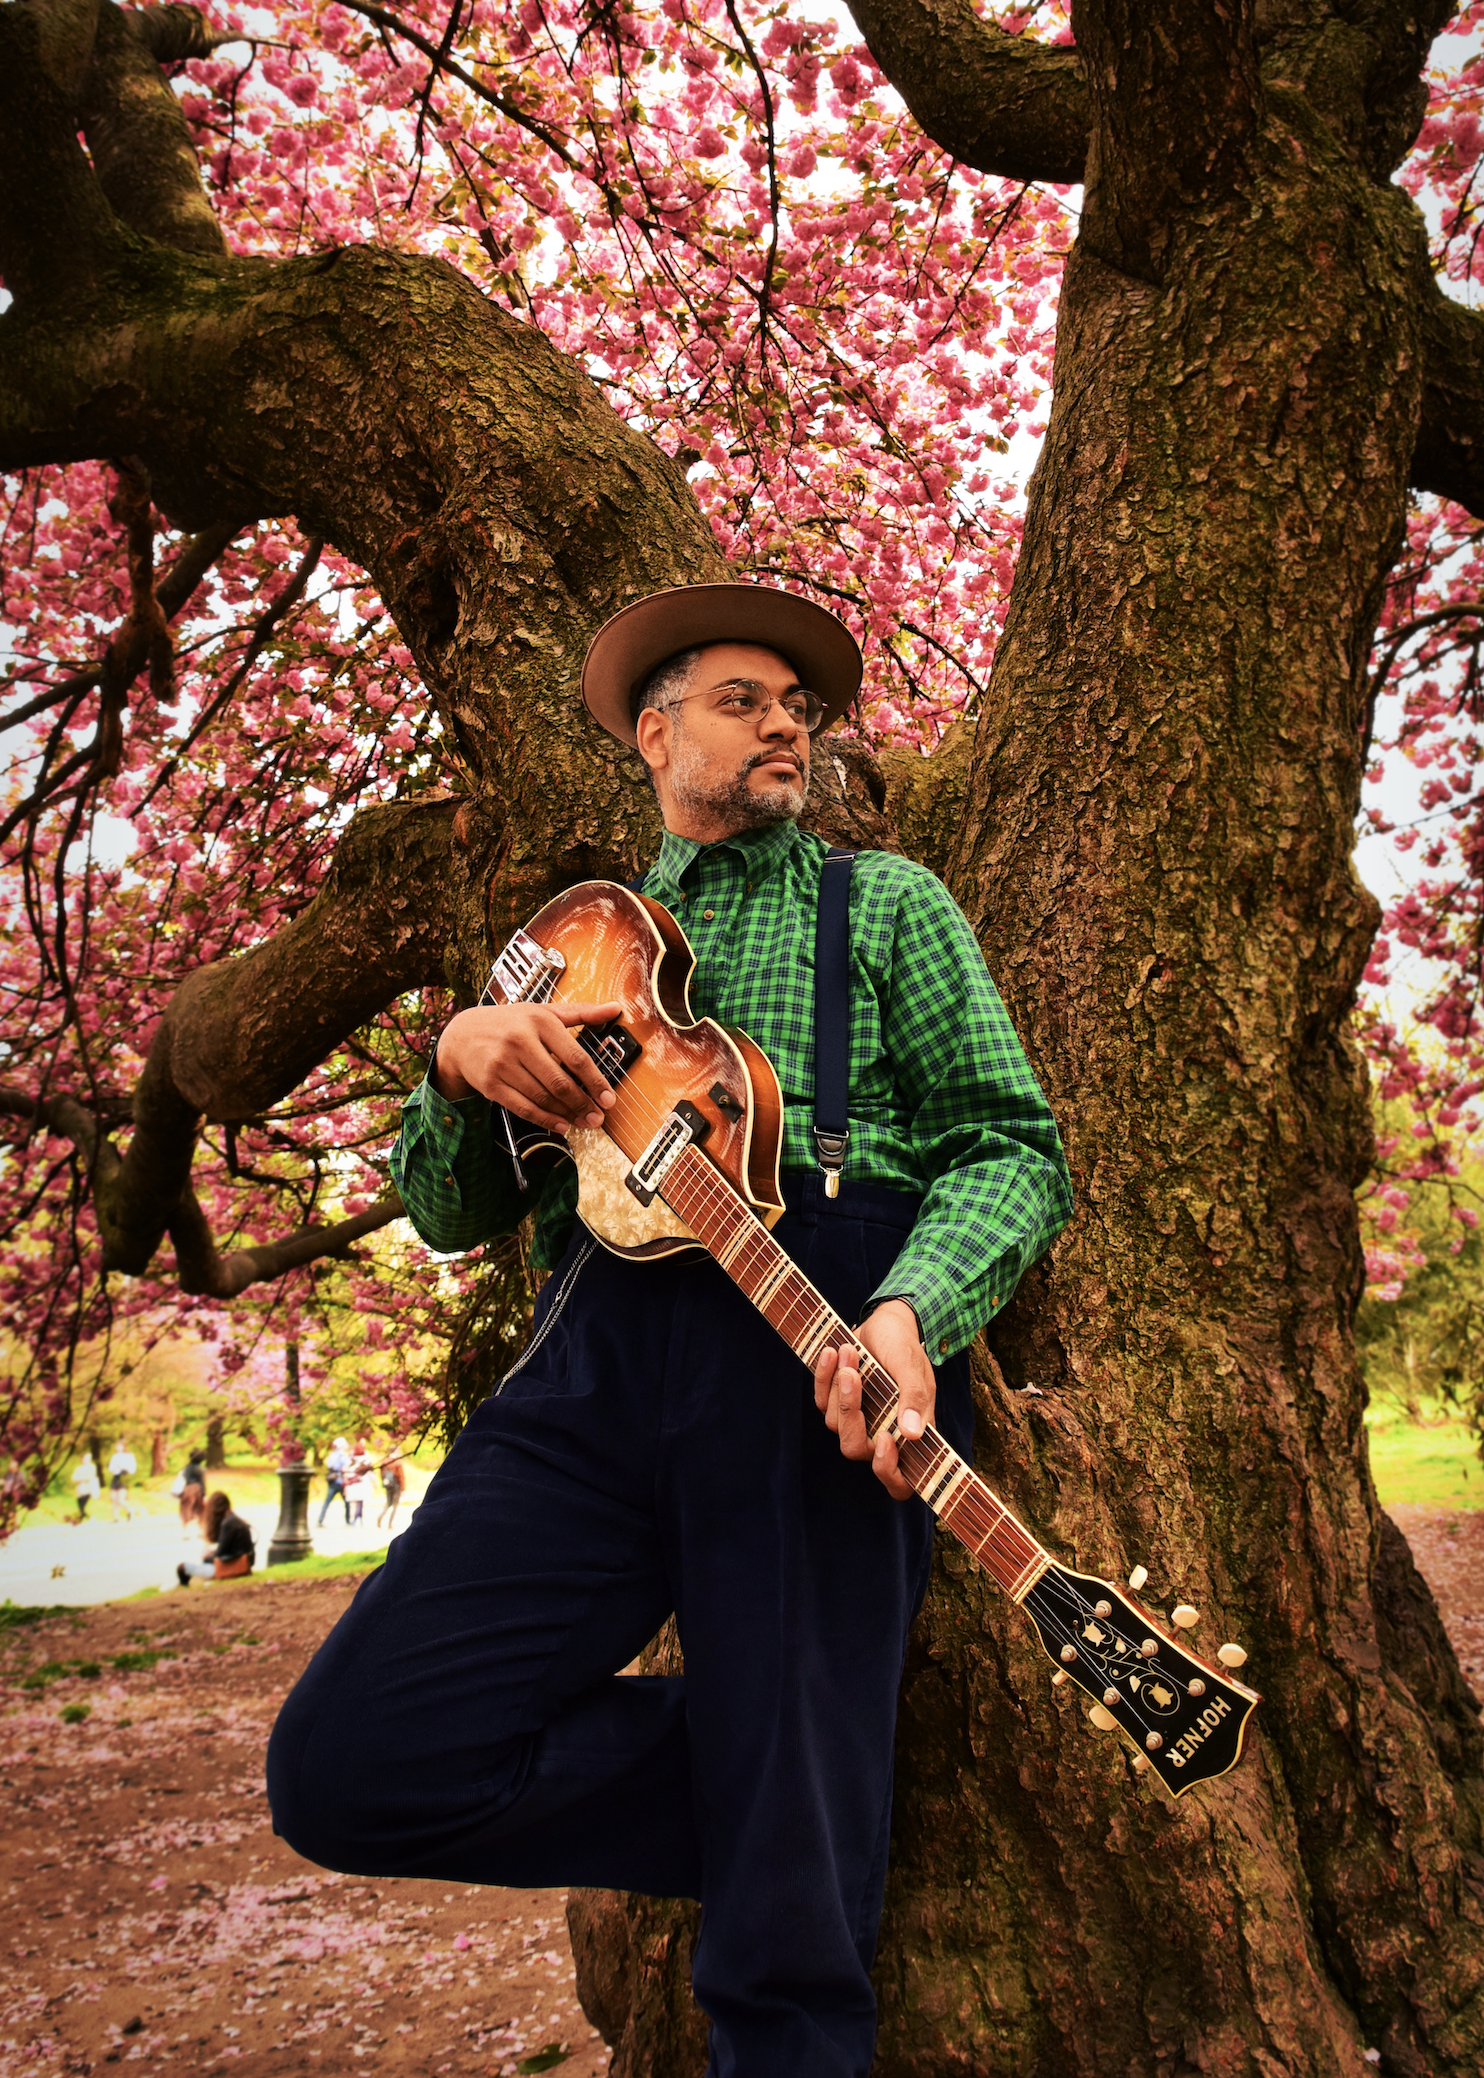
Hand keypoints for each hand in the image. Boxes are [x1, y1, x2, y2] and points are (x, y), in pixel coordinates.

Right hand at [431, 1000, 622, 1132]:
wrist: (463, 1035)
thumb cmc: (510, 1023)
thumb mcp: (543, 1011)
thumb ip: (581, 1012)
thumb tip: (615, 1008)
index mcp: (539, 1021)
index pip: (575, 1056)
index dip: (595, 1081)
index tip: (608, 1098)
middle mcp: (520, 1041)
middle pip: (559, 1081)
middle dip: (582, 1104)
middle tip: (597, 1117)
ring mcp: (502, 1064)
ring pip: (542, 1097)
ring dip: (566, 1114)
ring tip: (583, 1122)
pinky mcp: (490, 1084)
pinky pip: (523, 1108)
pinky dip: (544, 1119)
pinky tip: (560, 1124)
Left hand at [813, 1299, 934, 1499]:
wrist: (886, 1323)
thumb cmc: (905, 1348)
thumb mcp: (914, 1368)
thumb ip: (915, 1399)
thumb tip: (913, 1434)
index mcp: (908, 1436)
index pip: (898, 1481)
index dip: (888, 1472)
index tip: (885, 1439)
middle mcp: (881, 1433)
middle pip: (854, 1449)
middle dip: (850, 1414)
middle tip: (853, 1376)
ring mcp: (856, 1420)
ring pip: (835, 1423)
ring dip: (839, 1385)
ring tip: (850, 1350)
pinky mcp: (836, 1402)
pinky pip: (821, 1400)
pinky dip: (824, 1376)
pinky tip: (834, 1352)